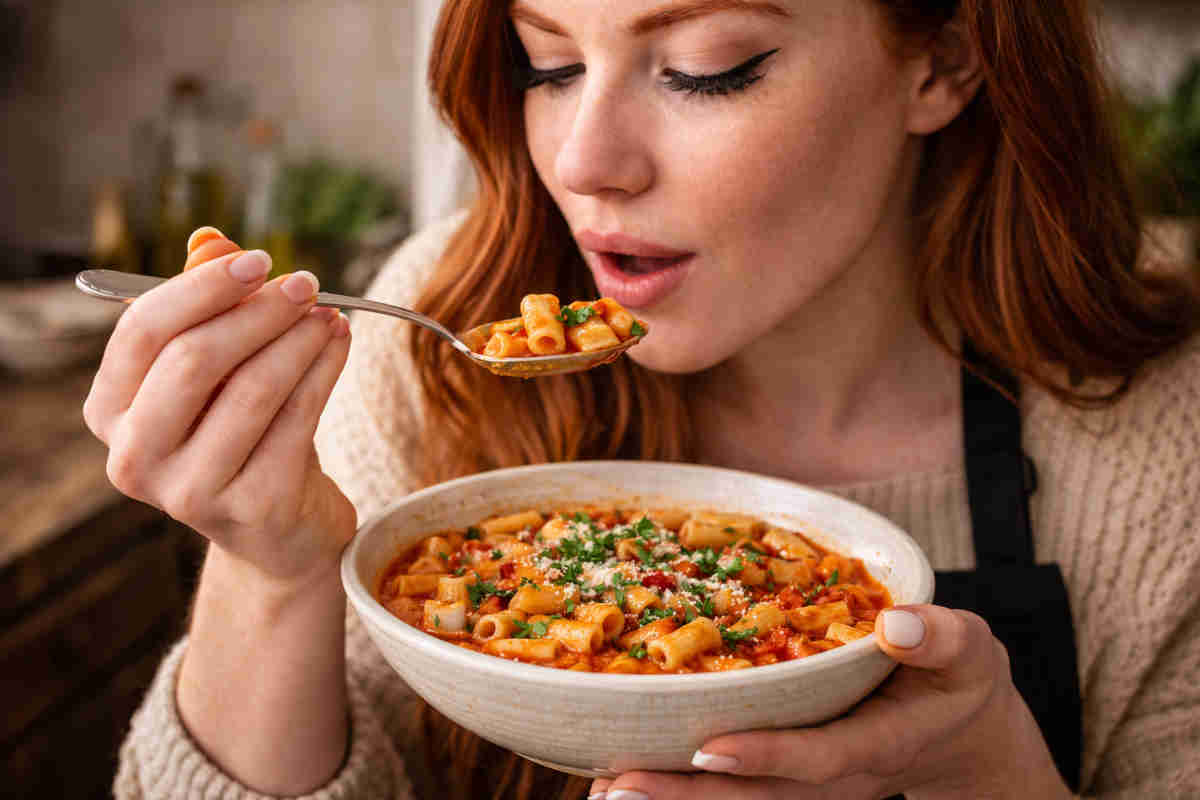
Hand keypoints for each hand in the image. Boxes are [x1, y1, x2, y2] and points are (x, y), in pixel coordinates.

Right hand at [83, 227, 356, 588]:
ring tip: (330, 315)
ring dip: (300, 339)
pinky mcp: (253, 506)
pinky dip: (325, 370)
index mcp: (110, 413)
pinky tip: (341, 344)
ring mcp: (191, 490)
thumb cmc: (243, 435)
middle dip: (259, 312)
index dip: (202, 287)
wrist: (280, 530)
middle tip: (306, 284)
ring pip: (253, 388)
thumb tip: (211, 240)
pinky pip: (297, 418)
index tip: (257, 260)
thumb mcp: (218, 371)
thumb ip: (208, 305)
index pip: (142, 332)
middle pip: (194, 359)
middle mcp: (135, 457)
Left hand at [589, 605, 1071, 799]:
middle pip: (758, 797)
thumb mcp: (967, 651)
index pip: (817, 758)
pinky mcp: (792, 780)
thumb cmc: (957, 679)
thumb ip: (940, 639)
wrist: (962, 733)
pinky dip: (684, 789)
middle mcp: (837, 776)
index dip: (764, 756)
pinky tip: (627, 776)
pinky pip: (735, 792)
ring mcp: (811, 786)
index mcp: (878, 744)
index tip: (706, 748)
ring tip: (604, 790)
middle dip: (688, 798)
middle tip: (618, 787)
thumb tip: (897, 624)